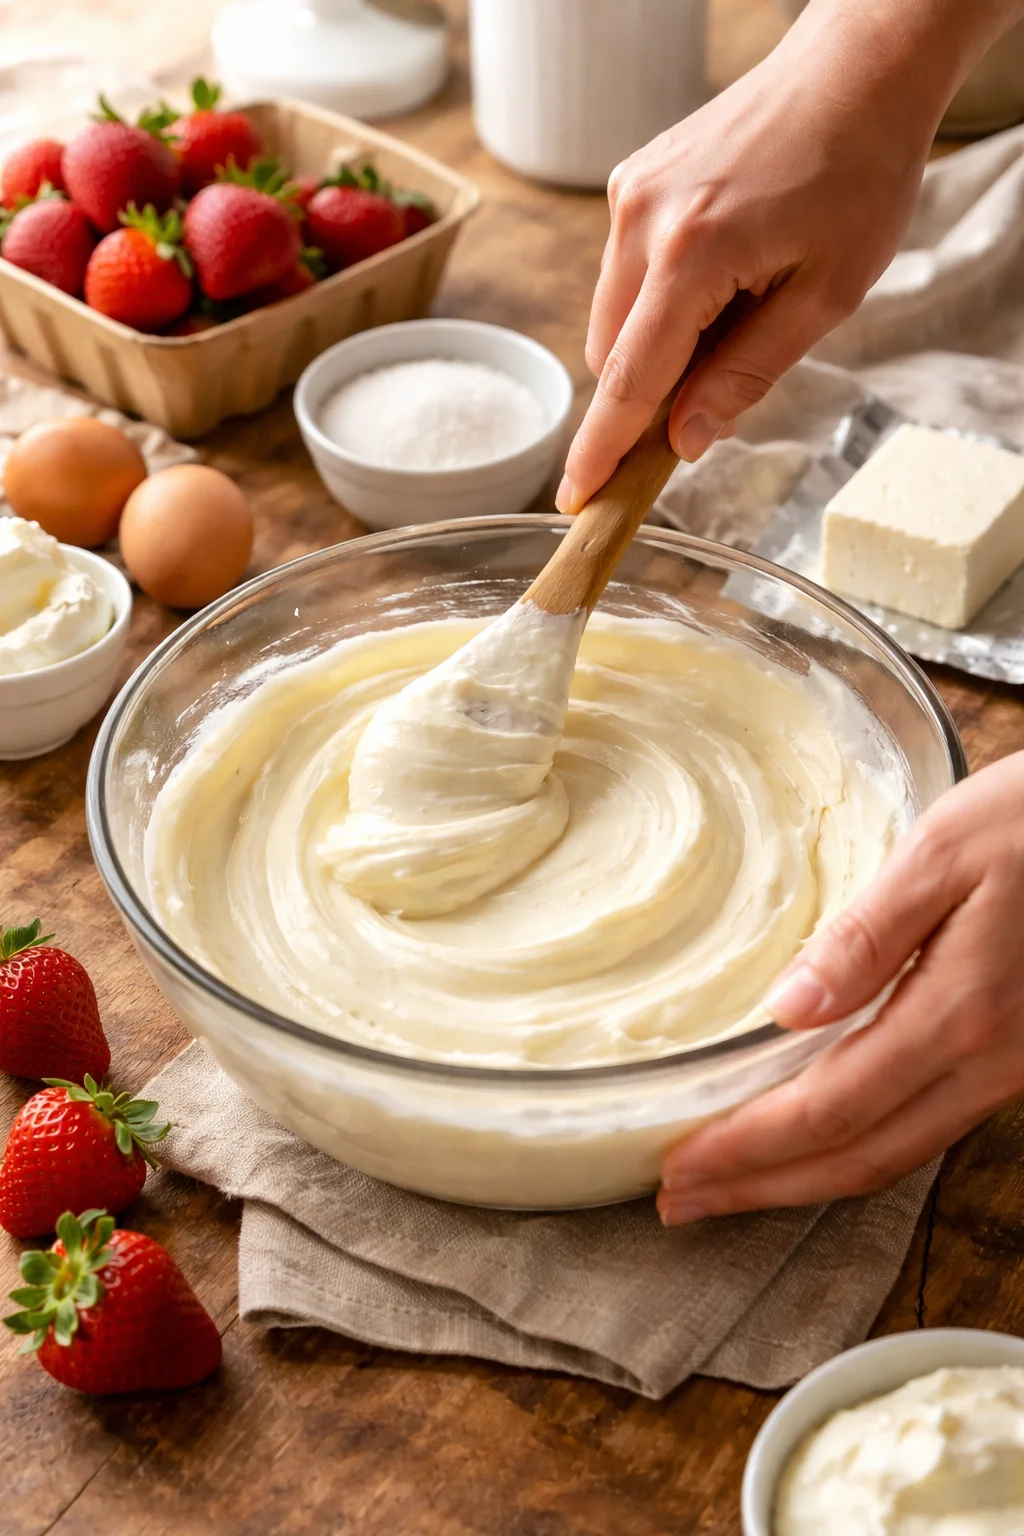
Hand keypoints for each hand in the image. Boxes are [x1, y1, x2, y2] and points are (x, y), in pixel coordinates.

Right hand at [556, 0, 998, 514]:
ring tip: (740, 306)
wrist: (858, 69)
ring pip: (613, 316)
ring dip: (658, 342)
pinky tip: (725, 271)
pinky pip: (625, 273)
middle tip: (722, 389)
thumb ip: (746, 374)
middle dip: (652, 391)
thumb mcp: (825, 296)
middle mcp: (641, 221)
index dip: (601, 451)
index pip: (627, 381)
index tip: (576, 501)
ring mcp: (629, 195)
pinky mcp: (632, 180)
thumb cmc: (859, 174)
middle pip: (612, 355)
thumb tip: (685, 440)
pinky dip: (661, 299)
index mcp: (689, 255)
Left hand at [658, 752, 1023, 1223]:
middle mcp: (989, 1062)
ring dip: (808, 1177)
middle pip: (859, 1156)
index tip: (680, 1168)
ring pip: (897, 1153)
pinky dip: (859, 1145)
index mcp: (959, 1014)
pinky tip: (820, 1135)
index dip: (749, 1149)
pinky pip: (928, 1126)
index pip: (829, 1110)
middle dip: (763, 1187)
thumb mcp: (944, 851)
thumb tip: (784, 1011)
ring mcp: (1010, 1068)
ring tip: (734, 1181)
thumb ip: (866, 938)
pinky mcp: (1019, 1055)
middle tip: (682, 1202)